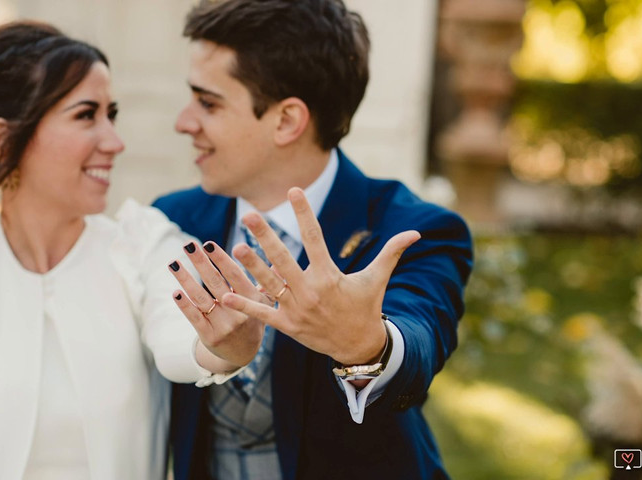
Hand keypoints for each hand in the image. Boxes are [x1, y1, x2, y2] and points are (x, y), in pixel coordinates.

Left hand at [168, 240, 270, 371]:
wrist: (243, 354)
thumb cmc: (252, 319)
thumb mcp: (265, 303)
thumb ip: (269, 282)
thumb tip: (279, 262)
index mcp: (254, 300)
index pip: (235, 275)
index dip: (221, 260)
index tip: (209, 244)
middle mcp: (239, 313)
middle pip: (216, 283)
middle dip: (201, 263)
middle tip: (189, 245)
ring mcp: (224, 326)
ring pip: (201, 298)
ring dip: (186, 279)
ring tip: (174, 263)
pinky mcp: (210, 337)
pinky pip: (195, 318)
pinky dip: (185, 305)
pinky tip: (176, 292)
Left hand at [220, 187, 419, 367]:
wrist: (359, 347)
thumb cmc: (365, 306)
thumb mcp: (377, 278)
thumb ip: (392, 252)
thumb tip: (417, 232)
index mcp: (330, 275)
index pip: (315, 237)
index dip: (304, 213)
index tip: (294, 191)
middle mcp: (311, 291)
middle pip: (284, 260)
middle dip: (266, 237)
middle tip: (250, 215)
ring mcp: (297, 310)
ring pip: (270, 284)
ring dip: (252, 267)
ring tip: (235, 248)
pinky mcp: (288, 326)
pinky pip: (263, 315)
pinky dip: (245, 305)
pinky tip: (225, 293)